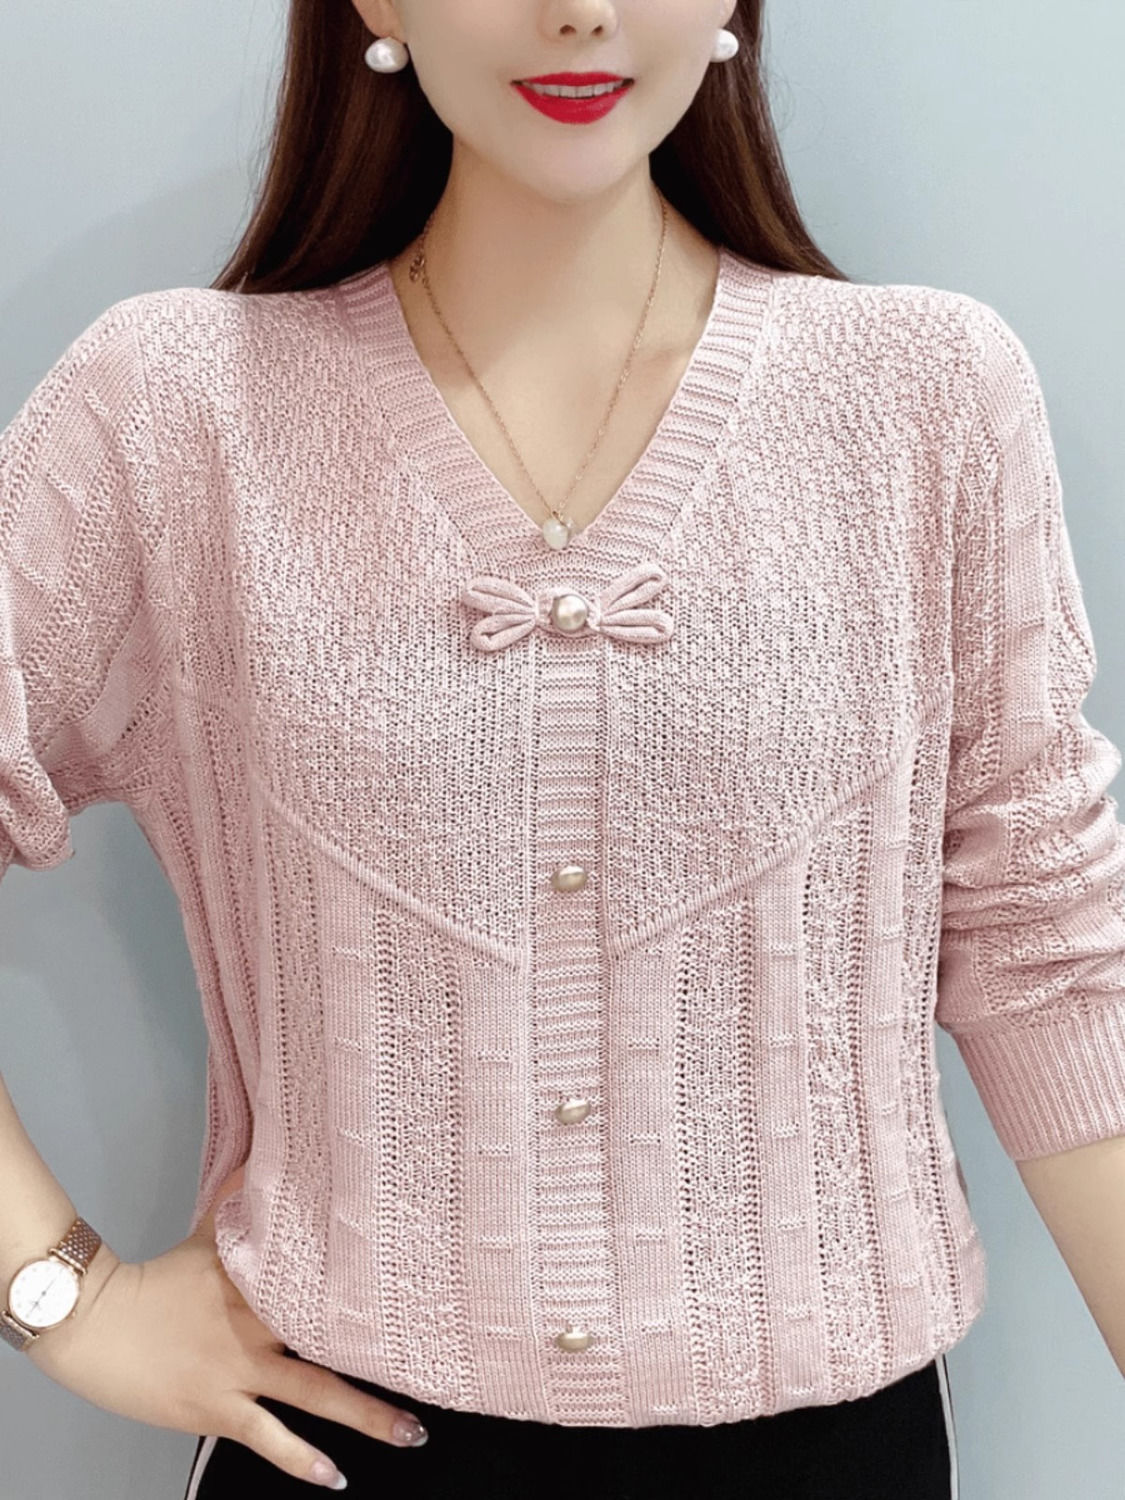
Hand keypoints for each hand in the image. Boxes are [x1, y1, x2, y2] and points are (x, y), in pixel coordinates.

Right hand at [26, 1166, 427, 1487]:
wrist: (93, 1322)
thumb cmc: (151, 1280)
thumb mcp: (203, 1233)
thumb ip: (238, 1201)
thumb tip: (261, 1157)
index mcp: (262, 1278)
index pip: (329, 1280)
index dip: (377, 1290)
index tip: (427, 1298)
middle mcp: (262, 1322)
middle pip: (336, 1340)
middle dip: (389, 1362)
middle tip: (439, 1378)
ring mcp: (241, 1368)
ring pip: (314, 1394)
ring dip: (365, 1416)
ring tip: (410, 1434)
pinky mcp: (217, 1407)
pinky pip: (268, 1438)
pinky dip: (302, 1460)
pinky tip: (334, 1478)